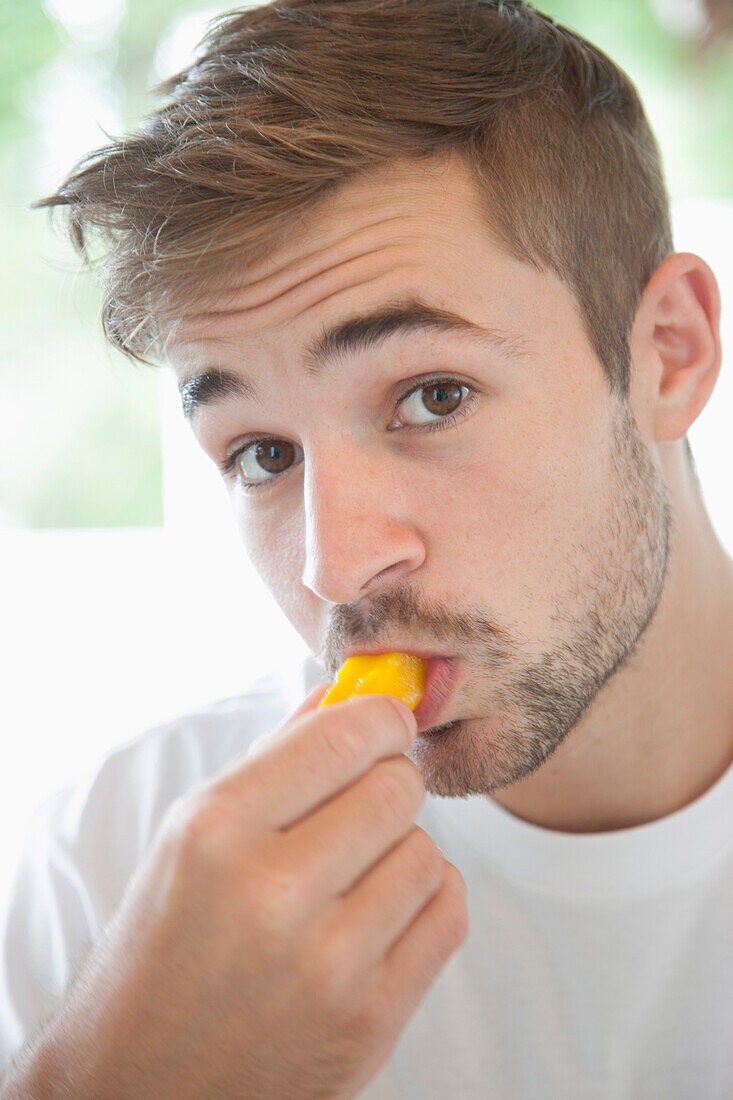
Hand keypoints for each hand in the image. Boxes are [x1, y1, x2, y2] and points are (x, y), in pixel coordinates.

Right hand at [13, 684, 467, 1099]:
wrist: (144, 1083)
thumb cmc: (166, 942)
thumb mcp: (192, 835)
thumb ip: (277, 756)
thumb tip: (350, 692)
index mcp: (216, 829)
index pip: (345, 734)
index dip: (380, 718)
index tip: (384, 724)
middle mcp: (272, 892)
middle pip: (397, 786)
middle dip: (386, 783)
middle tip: (357, 807)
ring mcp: (328, 962)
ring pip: (426, 849)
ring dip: (399, 851)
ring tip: (350, 877)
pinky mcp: (370, 1019)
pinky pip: (448, 913)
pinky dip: (424, 902)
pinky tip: (379, 913)